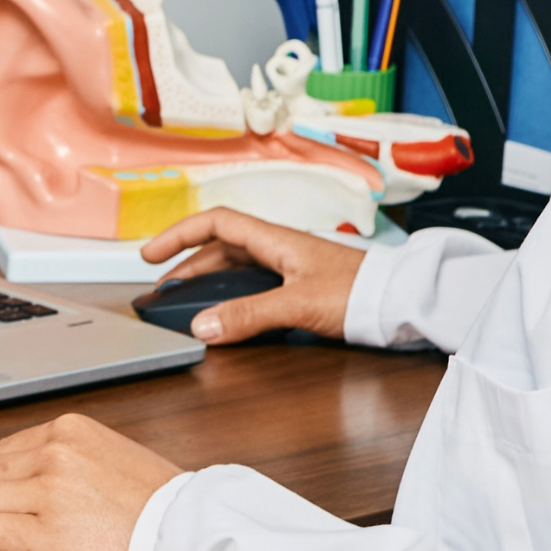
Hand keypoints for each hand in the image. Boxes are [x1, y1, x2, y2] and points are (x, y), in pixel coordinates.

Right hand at [142, 209, 366, 343]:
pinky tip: (226, 315)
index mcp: (276, 239)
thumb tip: (202, 327)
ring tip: (184, 304)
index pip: (217, 223)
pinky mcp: (302, 287)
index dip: (180, 234)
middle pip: (221, 248)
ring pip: (237, 267)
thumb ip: (250, 315)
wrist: (400, 301)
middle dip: (187, 265)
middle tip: (161, 290)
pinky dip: (232, 297)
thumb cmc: (360, 292)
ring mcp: (291, 267)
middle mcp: (280, 248)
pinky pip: (255, 285)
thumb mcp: (298, 304)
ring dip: (207, 282)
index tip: (151, 254)